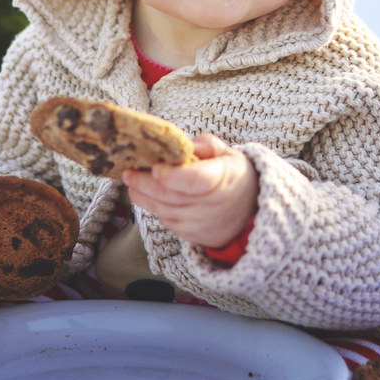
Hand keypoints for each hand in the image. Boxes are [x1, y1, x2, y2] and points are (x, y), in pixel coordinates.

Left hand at [123, 133, 258, 248]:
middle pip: (171, 196)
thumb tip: (184, 143)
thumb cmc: (234, 176)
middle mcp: (212, 205)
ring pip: (165, 211)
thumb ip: (205, 145)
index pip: (195, 180)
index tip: (155, 167)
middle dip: (145, 184)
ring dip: (144, 197)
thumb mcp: (227, 153)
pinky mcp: (193, 236)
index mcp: (223, 178)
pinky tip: (146, 196)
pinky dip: (155, 209)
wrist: (251, 212)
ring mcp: (201, 223)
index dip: (172, 176)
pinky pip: (168, 222)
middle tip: (128, 172)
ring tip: (131, 182)